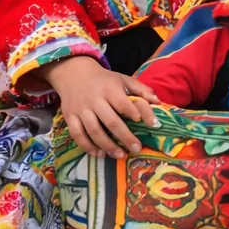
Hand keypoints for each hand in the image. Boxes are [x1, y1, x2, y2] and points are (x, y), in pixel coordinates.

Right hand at [42, 56, 160, 158]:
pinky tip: (100, 153)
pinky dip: (88, 146)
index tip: (149, 125)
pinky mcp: (70, 117)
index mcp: (109, 89)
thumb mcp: (123, 79)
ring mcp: (81, 109)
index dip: (135, 114)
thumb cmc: (104, 80)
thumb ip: (141, 90)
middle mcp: (94, 100)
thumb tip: (158, 101)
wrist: (74, 74)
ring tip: (120, 155)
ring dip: (107, 145)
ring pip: (94, 131)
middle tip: (137, 149)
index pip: (123, 104)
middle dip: (125, 137)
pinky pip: (77, 135)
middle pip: (111, 122)